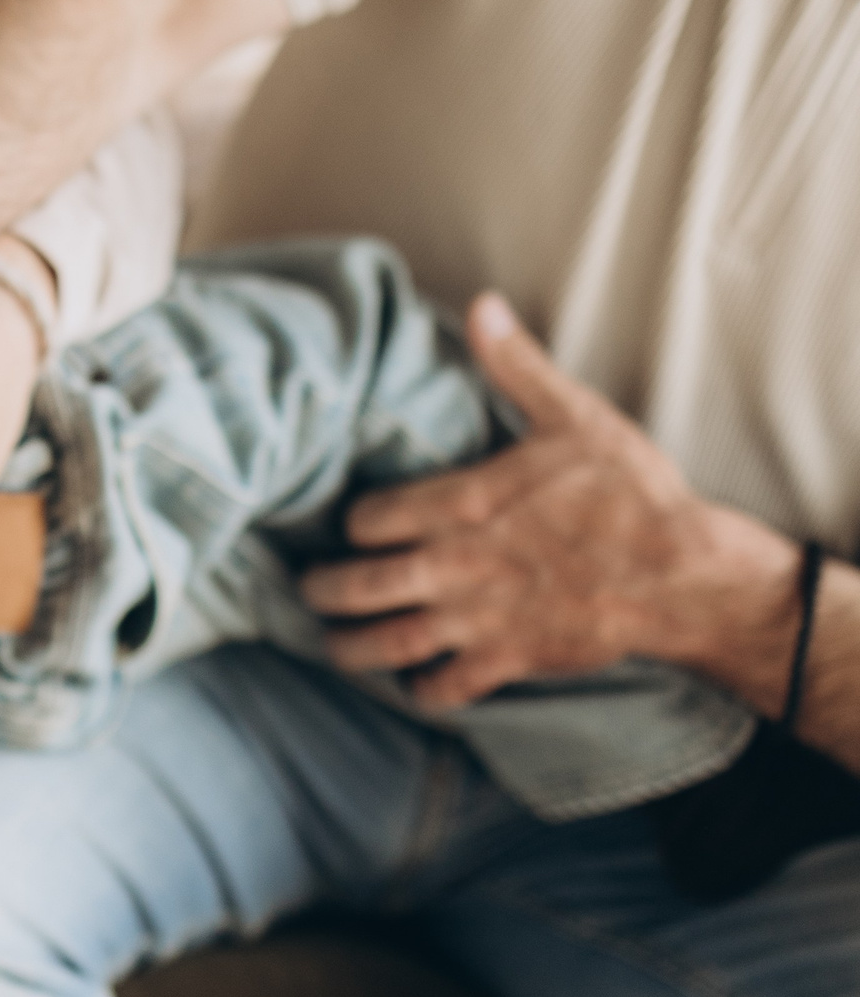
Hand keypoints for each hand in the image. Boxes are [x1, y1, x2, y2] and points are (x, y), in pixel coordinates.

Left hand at [301, 293, 803, 709]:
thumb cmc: (631, 492)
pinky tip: (415, 682)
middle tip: (312, 590)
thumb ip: (516, 367)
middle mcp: (452, 567)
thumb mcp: (575, 417)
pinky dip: (422, 690)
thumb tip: (483, 305)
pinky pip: (443, 687)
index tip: (352, 526)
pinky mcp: (504, 660)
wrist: (684, 572)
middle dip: (322, 591)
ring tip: (336, 644)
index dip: (352, 524)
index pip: (366, 520)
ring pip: (383, 645)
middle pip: (354, 587)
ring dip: (350, 649)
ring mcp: (474, 619)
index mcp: (459, 505)